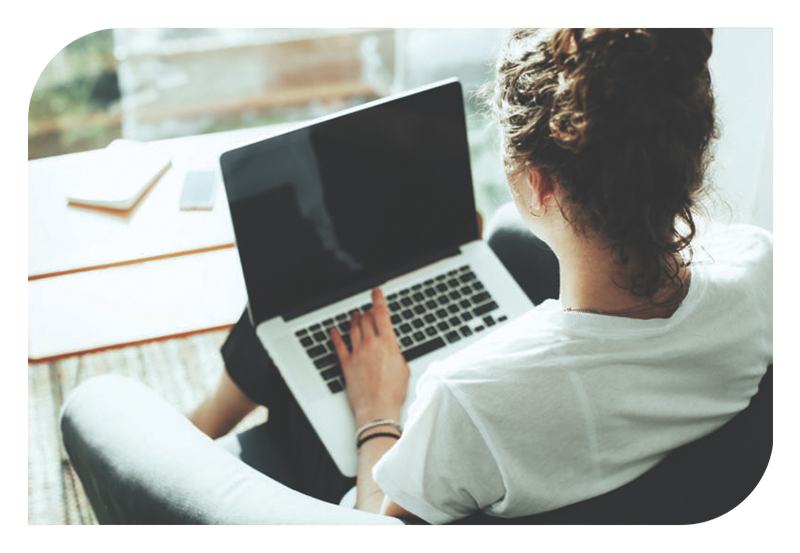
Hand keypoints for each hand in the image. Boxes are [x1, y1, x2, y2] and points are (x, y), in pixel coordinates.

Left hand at [331, 288, 409, 426]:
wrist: (378, 408)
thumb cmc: (394, 393)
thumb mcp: (404, 368)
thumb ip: (396, 353)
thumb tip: (392, 349)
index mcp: (388, 343)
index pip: (382, 314)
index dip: (378, 300)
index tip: (375, 291)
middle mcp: (371, 344)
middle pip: (366, 319)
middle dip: (367, 312)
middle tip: (368, 309)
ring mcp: (357, 353)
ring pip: (353, 329)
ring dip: (354, 320)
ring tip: (354, 316)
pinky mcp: (346, 364)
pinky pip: (339, 345)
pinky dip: (335, 336)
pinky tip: (333, 331)